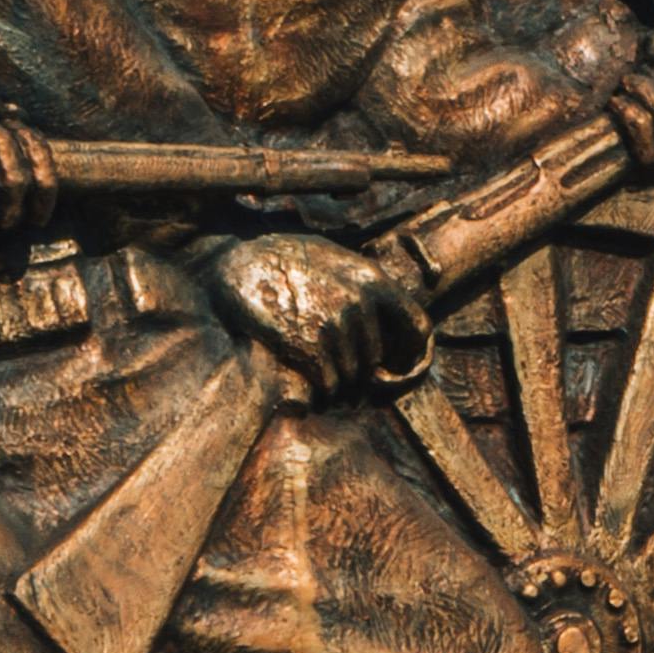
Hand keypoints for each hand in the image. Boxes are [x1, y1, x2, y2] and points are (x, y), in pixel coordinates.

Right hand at [210, 230, 433, 400]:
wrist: (236, 265)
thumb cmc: (282, 261)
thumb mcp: (333, 260)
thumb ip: (362, 287)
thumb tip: (388, 321)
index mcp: (372, 279)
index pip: (418, 326)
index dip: (412, 353)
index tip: (398, 366)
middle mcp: (360, 301)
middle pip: (377, 358)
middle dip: (363, 373)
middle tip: (345, 379)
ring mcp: (335, 323)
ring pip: (354, 375)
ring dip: (342, 386)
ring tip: (325, 382)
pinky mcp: (310, 345)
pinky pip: (330, 384)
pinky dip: (325, 392)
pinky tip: (313, 387)